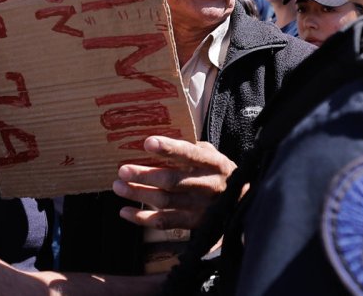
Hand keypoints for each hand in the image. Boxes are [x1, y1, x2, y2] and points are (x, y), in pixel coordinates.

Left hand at [112, 136, 236, 231]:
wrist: (243, 203)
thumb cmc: (218, 172)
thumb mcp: (212, 155)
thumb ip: (191, 148)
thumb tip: (157, 138)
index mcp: (214, 163)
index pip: (190, 154)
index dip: (169, 148)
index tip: (148, 142)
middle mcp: (208, 186)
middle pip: (172, 181)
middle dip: (145, 175)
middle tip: (123, 170)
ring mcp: (201, 207)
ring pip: (165, 202)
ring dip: (139, 195)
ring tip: (119, 186)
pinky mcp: (193, 224)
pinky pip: (164, 223)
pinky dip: (142, 218)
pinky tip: (125, 211)